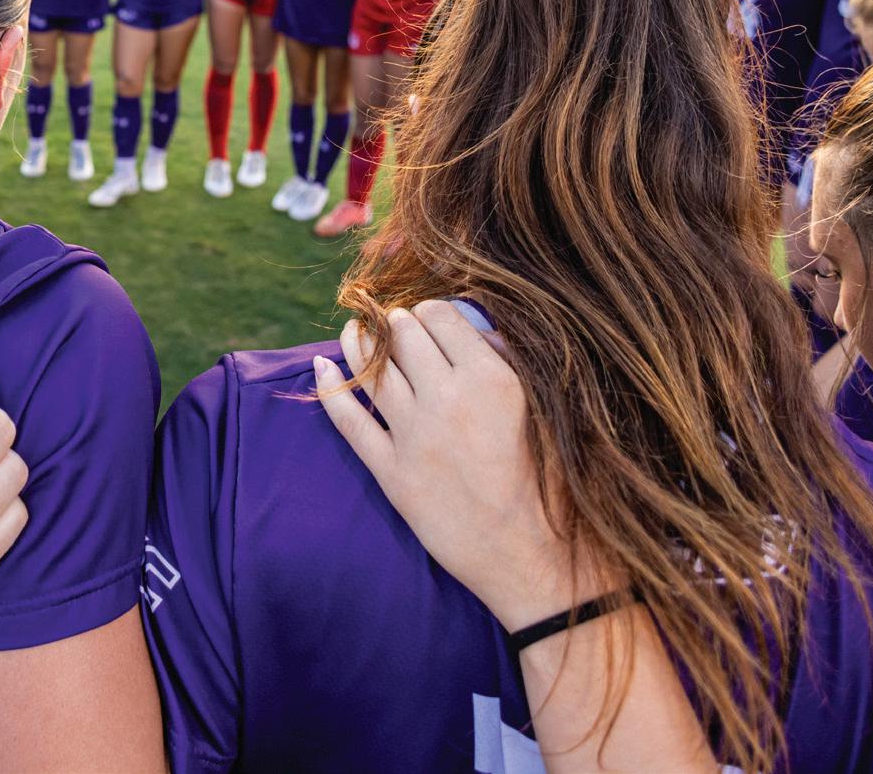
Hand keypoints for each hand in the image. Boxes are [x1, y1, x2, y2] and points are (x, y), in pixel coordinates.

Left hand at [316, 303, 616, 630]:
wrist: (534, 561)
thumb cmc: (552, 486)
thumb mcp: (546, 412)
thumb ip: (511, 363)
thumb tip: (475, 327)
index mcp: (492, 380)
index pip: (444, 317)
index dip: (434, 312)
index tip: (432, 316)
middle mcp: (448, 400)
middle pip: (403, 337)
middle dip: (398, 324)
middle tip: (397, 325)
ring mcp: (414, 437)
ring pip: (372, 371)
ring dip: (359, 342)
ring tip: (355, 329)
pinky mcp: (392, 474)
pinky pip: (349, 422)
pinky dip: (330, 390)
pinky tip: (321, 367)